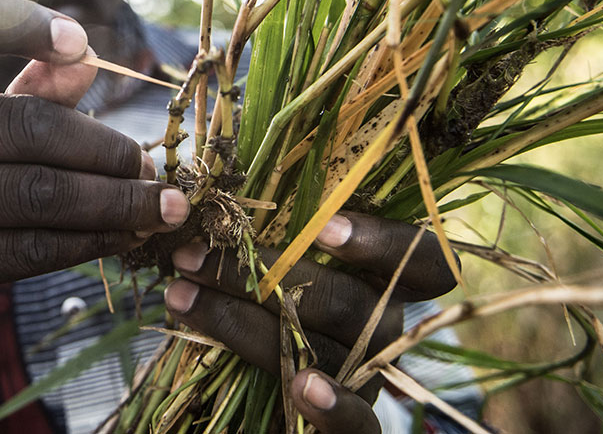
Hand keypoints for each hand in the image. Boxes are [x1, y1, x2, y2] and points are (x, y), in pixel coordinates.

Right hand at [0, 0, 190, 392]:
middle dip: (102, 147)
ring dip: (112, 201)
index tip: (81, 42)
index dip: (13, 21)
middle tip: (147, 164)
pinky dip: (90, 241)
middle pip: (21, 126)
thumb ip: (31, 92)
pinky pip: (29, 248)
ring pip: (35, 193)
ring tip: (158, 205)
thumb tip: (89, 62)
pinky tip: (125, 237)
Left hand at [164, 212, 457, 433]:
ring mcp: (370, 379)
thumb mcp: (270, 263)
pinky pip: (360, 423)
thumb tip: (211, 193)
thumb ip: (265, 232)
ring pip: (325, 347)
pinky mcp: (357, 427)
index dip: (385, 241)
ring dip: (242, 321)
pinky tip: (302, 389)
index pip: (422, 258)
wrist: (250, 401)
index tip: (326, 227)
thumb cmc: (261, 307)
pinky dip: (334, 406)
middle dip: (258, 271)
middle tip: (191, 255)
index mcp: (380, 281)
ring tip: (180, 297)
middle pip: (348, 298)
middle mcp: (383, 327)